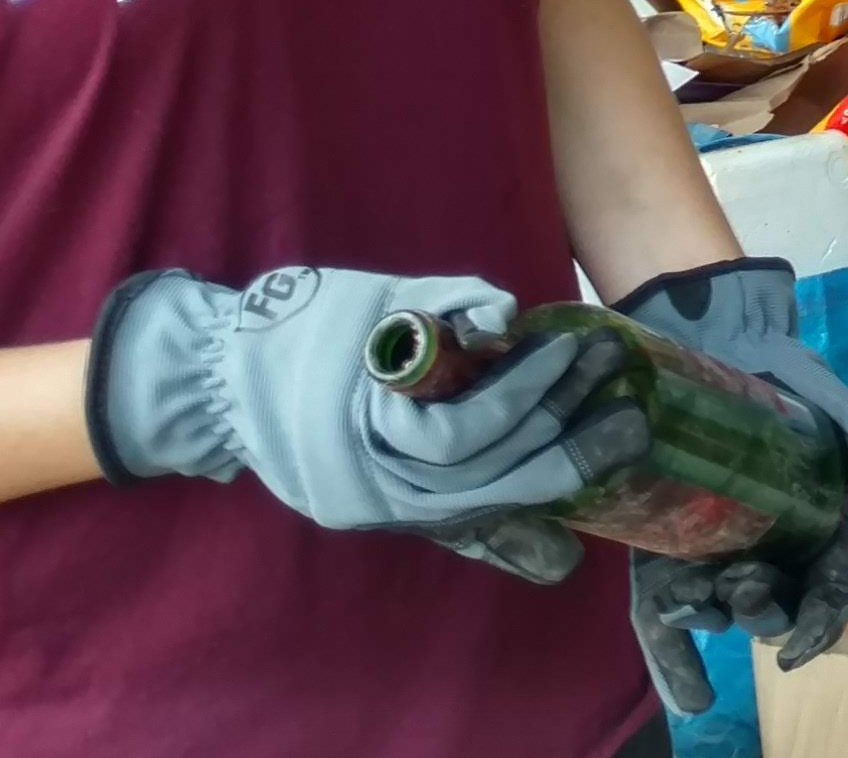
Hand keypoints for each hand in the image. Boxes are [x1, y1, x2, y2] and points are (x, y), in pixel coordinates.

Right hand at [88, 267, 647, 576]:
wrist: (221, 383)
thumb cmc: (294, 330)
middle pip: (493, 480)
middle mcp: (376, 490)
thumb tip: (504, 314)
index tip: (577, 346)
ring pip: (484, 509)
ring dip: (556, 476)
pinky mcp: (388, 518)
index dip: (531, 390)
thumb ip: (440, 305)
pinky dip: (510, 536)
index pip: (469, 429)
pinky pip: (459, 535)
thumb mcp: (366, 302)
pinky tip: (558, 545)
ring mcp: (382, 512)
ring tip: (613, 434)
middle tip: (626, 400)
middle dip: (568, 441)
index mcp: (366, 432)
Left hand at [612, 259, 847, 714]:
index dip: (821, 625)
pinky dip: (669, 614)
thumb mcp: (838, 409)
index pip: (834, 589)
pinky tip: (663, 609)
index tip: (799, 648)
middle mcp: (778, 541)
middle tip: (740, 591)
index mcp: (825, 522)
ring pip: (724, 603)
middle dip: (763, 615)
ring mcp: (724, 540)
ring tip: (695, 604)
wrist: (717, 333)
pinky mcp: (674, 532)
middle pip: (778, 604)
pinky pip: (671, 589)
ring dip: (714, 617)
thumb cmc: (788, 372)